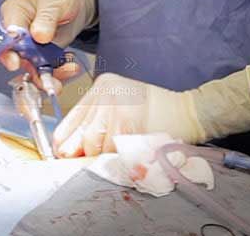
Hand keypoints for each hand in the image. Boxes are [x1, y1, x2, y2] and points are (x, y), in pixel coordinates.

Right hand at [0, 0, 96, 78]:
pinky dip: (58, 73)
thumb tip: (38, 35)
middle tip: (41, 77)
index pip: (6, 34)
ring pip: (30, 68)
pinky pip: (45, 70)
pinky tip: (70, 67)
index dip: (9, 49)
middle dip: (27, 68)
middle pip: (13, 55)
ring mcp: (28, 47)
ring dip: (45, 76)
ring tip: (63, 74)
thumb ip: (46, 18)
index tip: (16, 60)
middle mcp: (16, 33)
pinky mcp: (41, 57)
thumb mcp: (55, 2)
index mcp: (13, 13)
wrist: (76, 0)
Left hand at [52, 73, 201, 156]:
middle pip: (83, 133)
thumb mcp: (121, 107)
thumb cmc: (155, 112)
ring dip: (103, 157)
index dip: (64, 139)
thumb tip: (69, 149)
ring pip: (96, 145)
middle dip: (81, 153)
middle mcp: (107, 92)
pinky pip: (113, 150)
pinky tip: (125, 156)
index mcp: (102, 86)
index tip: (60, 153)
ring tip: (116, 155)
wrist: (188, 112)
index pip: (73, 117)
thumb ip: (97, 122)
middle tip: (83, 163)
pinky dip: (116, 158)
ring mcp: (117, 106)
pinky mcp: (128, 121)